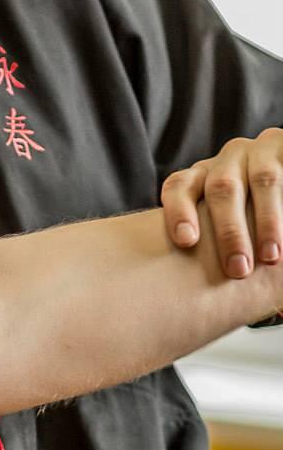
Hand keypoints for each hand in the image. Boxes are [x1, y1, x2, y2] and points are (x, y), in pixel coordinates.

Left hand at [161, 128, 282, 276]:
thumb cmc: (250, 219)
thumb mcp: (229, 223)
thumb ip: (208, 243)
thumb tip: (183, 299)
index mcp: (204, 176)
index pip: (179, 187)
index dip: (179, 211)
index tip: (186, 241)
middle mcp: (229, 160)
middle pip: (222, 188)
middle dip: (229, 231)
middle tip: (238, 269)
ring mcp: (261, 150)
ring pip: (262, 181)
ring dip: (266, 221)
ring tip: (271, 256)